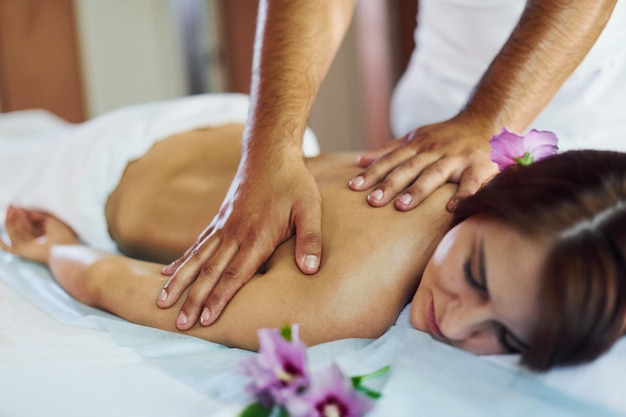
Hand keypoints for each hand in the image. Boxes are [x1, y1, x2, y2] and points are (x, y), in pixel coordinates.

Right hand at [0, 206, 78, 263]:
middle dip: (15, 216)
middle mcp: (33, 241)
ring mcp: (25, 246)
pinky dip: (0, 242)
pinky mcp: (20, 251)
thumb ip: (39, 216)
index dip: (23, 214)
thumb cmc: (62, 236)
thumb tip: (29, 212)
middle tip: (12, 206)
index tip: (20, 206)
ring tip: (12, 211)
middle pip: (19, 226)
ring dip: (11, 221)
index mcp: (41, 235)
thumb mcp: (52, 221)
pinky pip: (6, 248)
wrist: (63, 248)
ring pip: (13, 232)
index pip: (28, 223)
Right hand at [157, 150, 322, 329]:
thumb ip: (309, 240)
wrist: (270, 153)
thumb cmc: (294, 183)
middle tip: (179, 324)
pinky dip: (182, 260)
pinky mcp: (219, 219)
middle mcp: (234, 234)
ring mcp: (223, 226)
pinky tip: (168, 272)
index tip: (206, 320)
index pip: (235, 274)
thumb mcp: (310, 209)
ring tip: (161, 302)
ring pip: (197, 259)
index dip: (219, 298)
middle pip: (210, 272)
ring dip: (179, 282)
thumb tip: (310, 270)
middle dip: (193, 299)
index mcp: (257, 236)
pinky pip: (197, 244)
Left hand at [348, 116, 498, 211]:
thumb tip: (360, 161)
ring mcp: (456, 158)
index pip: (390, 160)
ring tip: (401, 206)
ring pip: (434, 174)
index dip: (372, 173)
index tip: (354, 187)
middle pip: (408, 168)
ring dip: (418, 190)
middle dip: (389, 184)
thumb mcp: (417, 137)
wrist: (488, 121)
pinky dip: (462, 195)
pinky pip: (470, 184)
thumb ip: (390, 149)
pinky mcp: (478, 168)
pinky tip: (452, 209)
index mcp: (418, 145)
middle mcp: (434, 150)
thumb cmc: (447, 136)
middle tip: (372, 201)